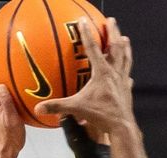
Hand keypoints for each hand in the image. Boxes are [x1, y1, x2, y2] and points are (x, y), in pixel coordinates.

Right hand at [35, 17, 133, 132]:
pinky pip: (127, 77)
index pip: (93, 48)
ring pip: (125, 59)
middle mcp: (114, 73)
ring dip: (125, 47)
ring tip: (125, 39)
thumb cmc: (100, 115)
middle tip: (111, 20)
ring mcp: (123, 81)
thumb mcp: (77, 109)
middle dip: (113, 32)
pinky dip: (126, 72)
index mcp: (102, 73)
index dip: (87, 34)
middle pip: (115, 47)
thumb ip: (58, 106)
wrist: (121, 127)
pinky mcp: (127, 90)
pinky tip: (127, 73)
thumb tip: (39, 108)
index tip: (83, 21)